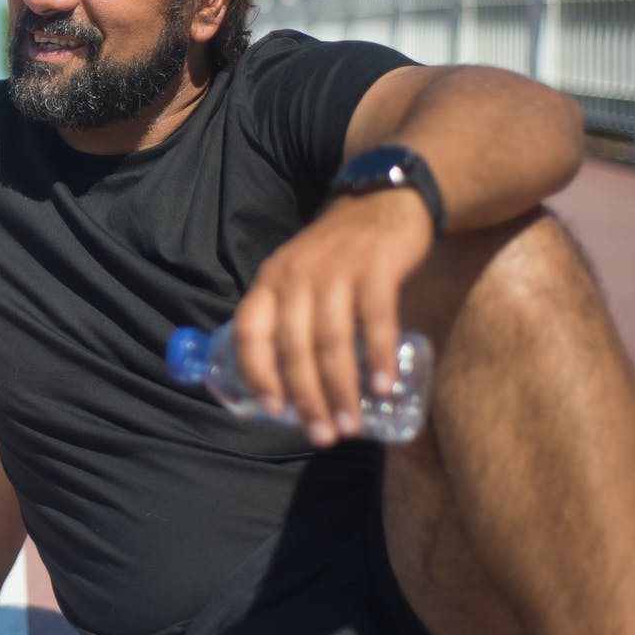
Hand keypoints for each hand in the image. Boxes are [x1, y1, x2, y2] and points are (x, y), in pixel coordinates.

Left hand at [232, 188, 433, 446]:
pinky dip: (378, 355)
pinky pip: (375, 319)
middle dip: (306, 396)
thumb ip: (291, 317)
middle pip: (293, 345)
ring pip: (331, 339)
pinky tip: (383, 386)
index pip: (249, 330)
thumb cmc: (339, 253)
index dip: (257, 371)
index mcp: (270, 280)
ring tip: (351, 424)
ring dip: (340, 388)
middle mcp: (296, 275)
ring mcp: (335, 269)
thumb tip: (290, 384)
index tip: (274, 410)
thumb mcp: (299, 276)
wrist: (385, 200)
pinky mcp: (375, 266)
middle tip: (323, 435)